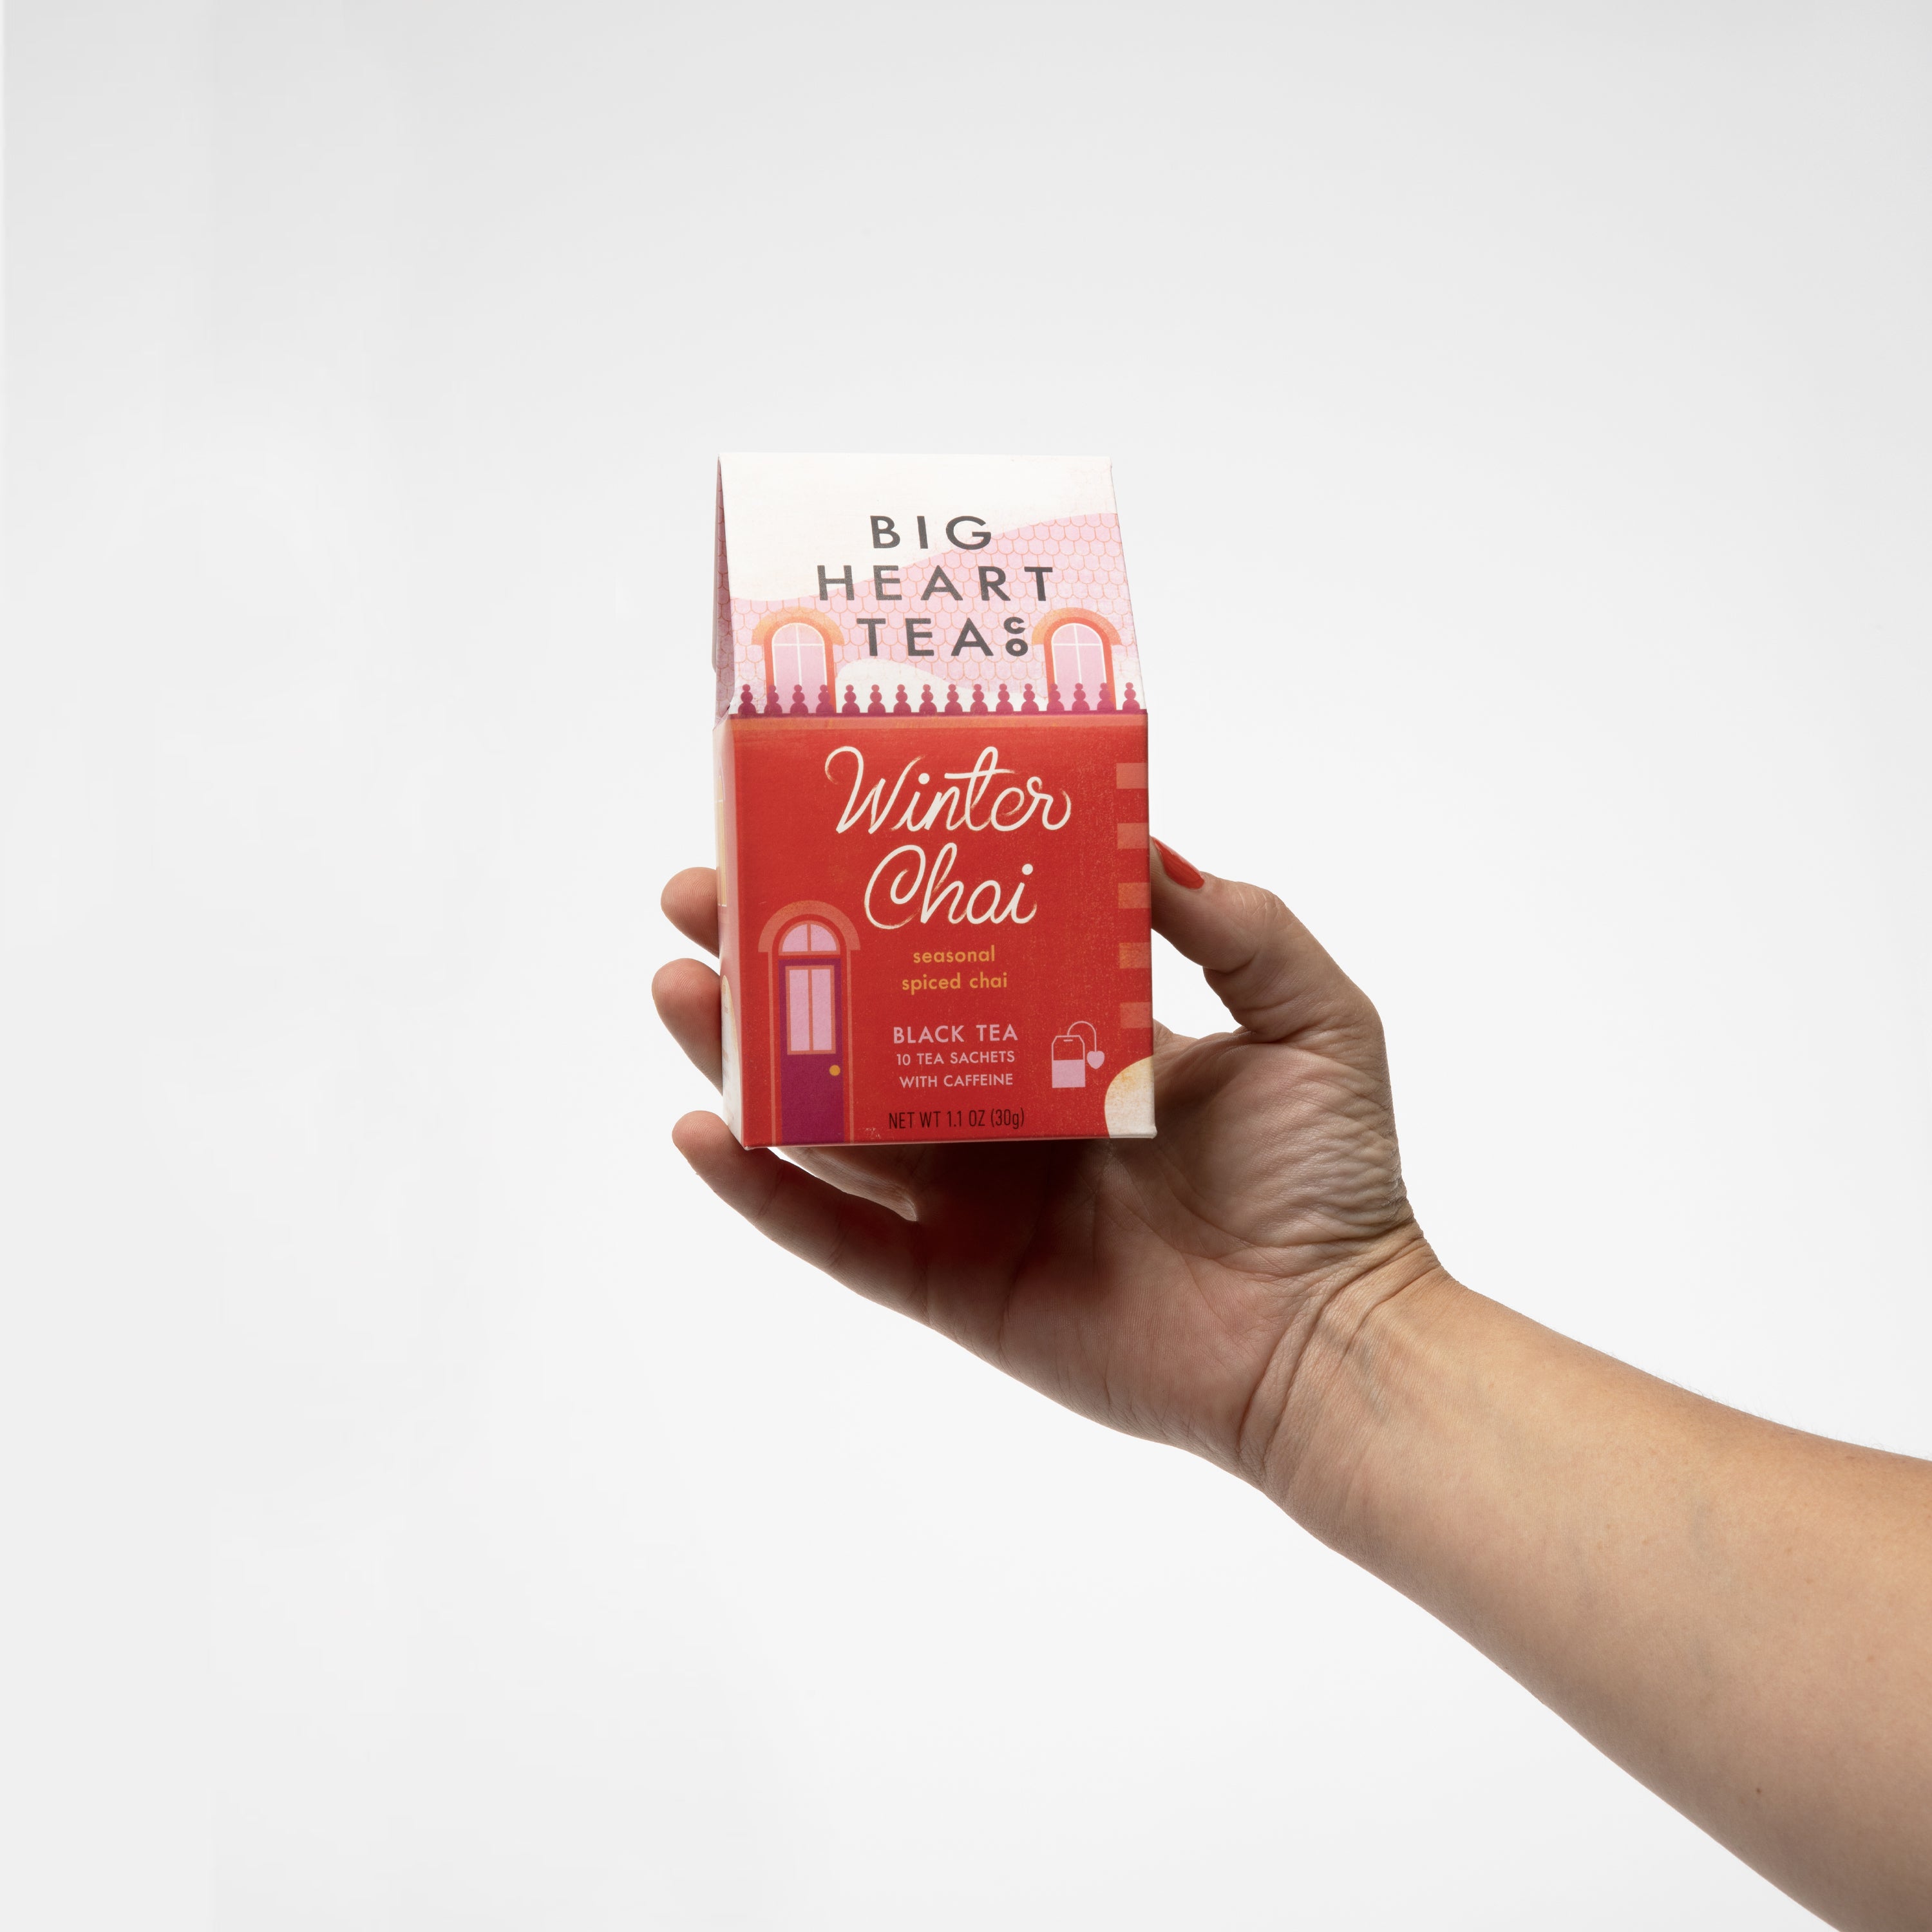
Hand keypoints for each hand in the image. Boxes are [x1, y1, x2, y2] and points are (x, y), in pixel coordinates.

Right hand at [652, 842, 1441, 1490]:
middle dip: (779, 965)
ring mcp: (970, 1204)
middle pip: (862, 1033)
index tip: (815, 835)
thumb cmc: (1332, 1181)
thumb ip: (1237, 924)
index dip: (883, 901)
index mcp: (1070, 1046)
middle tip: (703, 898)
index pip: (952, 960)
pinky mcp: (950, 1284)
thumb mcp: (1308, 1016)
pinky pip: (836, 1237)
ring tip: (678, 985)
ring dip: (746, 1058)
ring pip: (829, 1123)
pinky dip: (763, 1190)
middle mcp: (1005, 1116)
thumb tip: (1144, 840)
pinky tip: (703, 1129)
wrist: (1329, 1337)